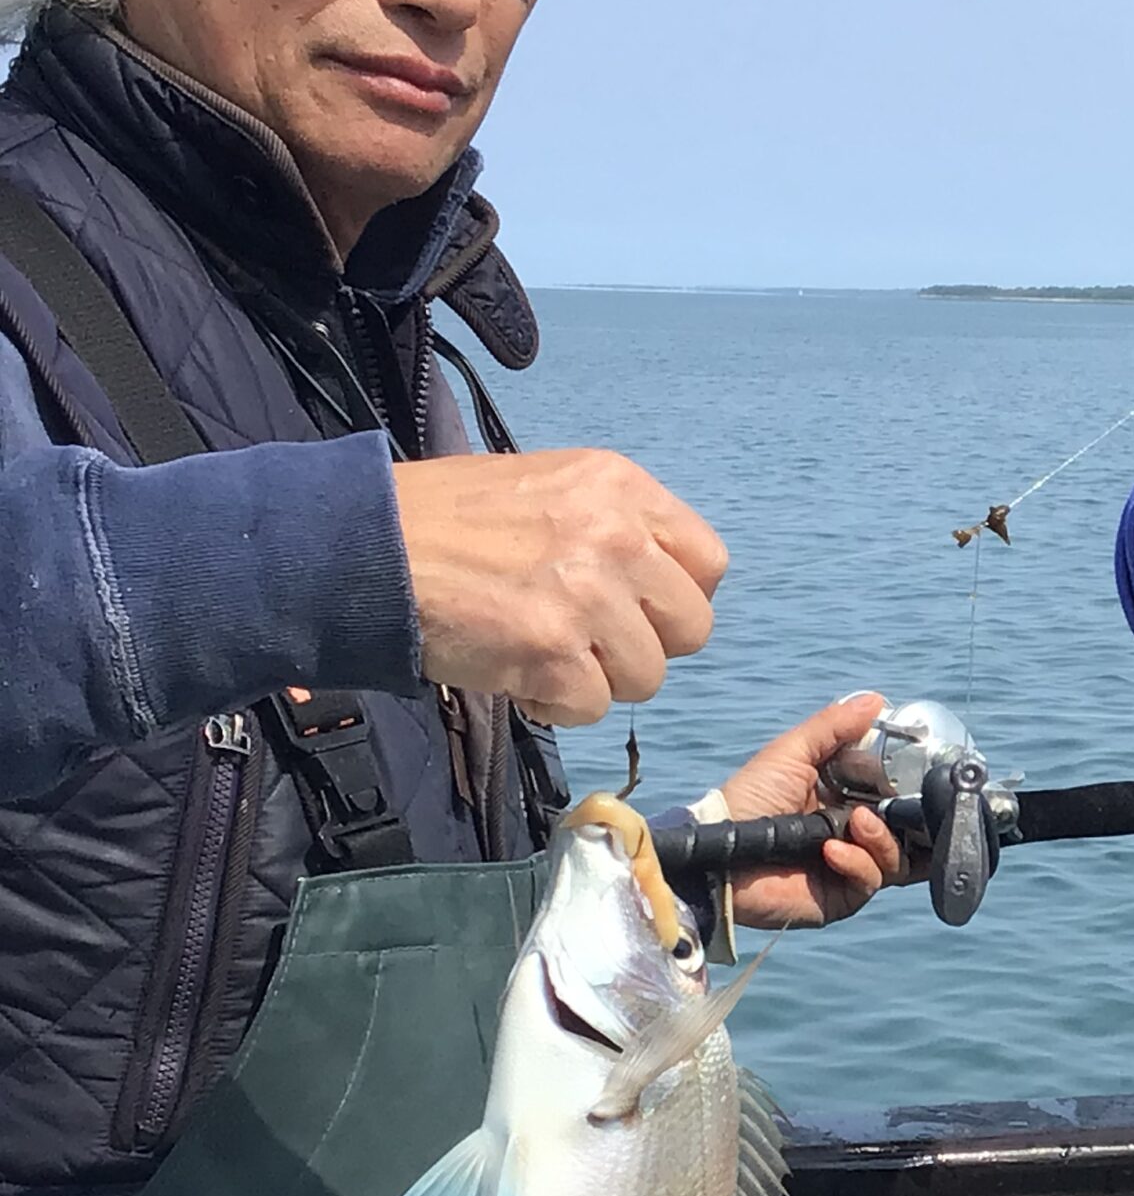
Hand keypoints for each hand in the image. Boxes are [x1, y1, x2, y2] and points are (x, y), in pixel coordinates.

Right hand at [395, 449, 728, 725]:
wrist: (364, 546)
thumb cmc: (448, 521)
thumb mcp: (549, 488)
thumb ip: (615, 528)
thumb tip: (659, 587)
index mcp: (621, 488)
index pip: (709, 563)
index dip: (676, 598)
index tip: (637, 609)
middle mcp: (616, 536)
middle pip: (691, 628)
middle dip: (645, 646)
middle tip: (588, 639)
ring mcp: (588, 596)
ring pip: (648, 676)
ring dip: (596, 678)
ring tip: (541, 651)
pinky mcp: (553, 652)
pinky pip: (593, 707)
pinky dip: (555, 704)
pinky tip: (516, 672)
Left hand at [716, 694, 910, 929]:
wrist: (721, 851)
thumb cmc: (751, 797)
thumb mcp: (794, 752)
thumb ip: (834, 726)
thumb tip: (876, 699)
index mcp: (844, 798)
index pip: (893, 794)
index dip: (909, 787)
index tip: (919, 772)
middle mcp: (852, 833)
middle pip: (905, 830)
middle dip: (910, 818)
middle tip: (899, 804)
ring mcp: (850, 866)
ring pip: (897, 858)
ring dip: (882, 839)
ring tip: (858, 823)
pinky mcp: (841, 896)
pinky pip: (871, 881)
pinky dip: (858, 863)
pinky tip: (831, 851)